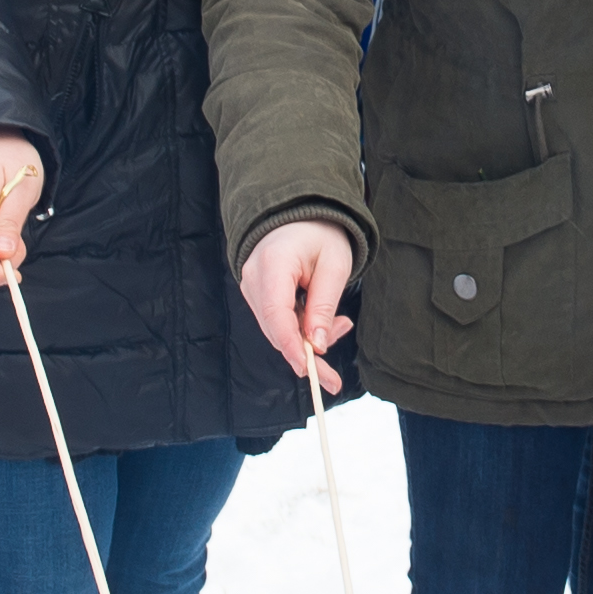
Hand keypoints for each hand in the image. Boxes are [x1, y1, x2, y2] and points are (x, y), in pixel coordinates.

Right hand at [242, 219, 354, 391]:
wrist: (298, 214)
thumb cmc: (320, 235)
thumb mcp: (334, 266)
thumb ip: (324, 306)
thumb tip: (317, 346)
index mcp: (273, 263)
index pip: (277, 314)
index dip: (292, 346)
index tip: (309, 369)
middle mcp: (254, 277)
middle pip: (275, 330)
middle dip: (306, 354)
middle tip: (334, 379)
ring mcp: (251, 287)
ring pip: (276, 331)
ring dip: (307, 340)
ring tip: (340, 326)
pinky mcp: (256, 295)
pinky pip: (277, 322)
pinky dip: (301, 329)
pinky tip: (325, 323)